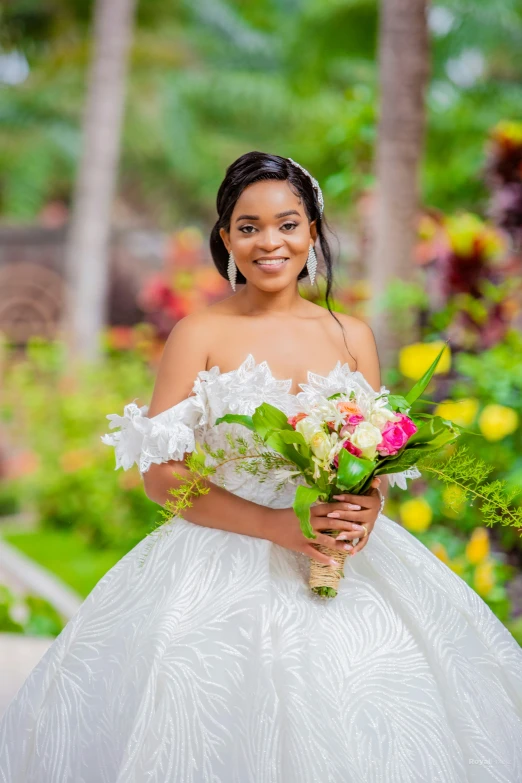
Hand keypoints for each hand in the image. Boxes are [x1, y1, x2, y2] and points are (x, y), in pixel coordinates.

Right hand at [264, 478, 381, 565]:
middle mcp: (310, 522)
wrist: (269, 523)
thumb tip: (332, 509)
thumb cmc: (286, 515)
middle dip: (347, 525)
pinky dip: (324, 559)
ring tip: (351, 547)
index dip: (344, 508)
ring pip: (325, 539)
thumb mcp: (302, 509)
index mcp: (311, 511)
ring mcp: (305, 535)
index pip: (331, 508)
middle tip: (360, 528)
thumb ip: (316, 510)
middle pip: (331, 522)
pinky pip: (314, 553)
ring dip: (339, 544)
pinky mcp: (301, 546)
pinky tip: (334, 563)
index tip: (357, 508)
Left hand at [328, 477, 381, 555]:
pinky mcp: (367, 533)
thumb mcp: (369, 487)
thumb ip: (371, 484)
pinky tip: (350, 553)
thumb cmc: (367, 493)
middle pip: (356, 516)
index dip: (347, 499)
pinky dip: (358, 547)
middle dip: (343, 516)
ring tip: (338, 537)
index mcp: (373, 503)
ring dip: (349, 534)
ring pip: (360, 531)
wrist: (375, 503)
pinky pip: (364, 542)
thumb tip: (376, 479)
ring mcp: (370, 526)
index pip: (358, 501)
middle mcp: (373, 516)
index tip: (335, 497)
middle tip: (331, 515)